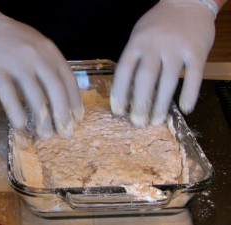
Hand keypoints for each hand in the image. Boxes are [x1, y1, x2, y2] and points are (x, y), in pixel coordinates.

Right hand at [0, 6, 82, 138]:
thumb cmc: (13, 40)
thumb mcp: (38, 46)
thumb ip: (49, 66)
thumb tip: (60, 97)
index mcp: (50, 52)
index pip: (69, 80)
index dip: (75, 102)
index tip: (77, 119)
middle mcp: (37, 57)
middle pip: (55, 90)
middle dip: (62, 115)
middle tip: (64, 133)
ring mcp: (16, 63)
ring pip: (34, 96)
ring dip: (41, 119)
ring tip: (45, 135)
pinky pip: (9, 94)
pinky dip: (16, 111)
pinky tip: (20, 124)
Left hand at [110, 0, 215, 126]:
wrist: (188, 2)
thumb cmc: (159, 23)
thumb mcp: (139, 35)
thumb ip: (134, 59)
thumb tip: (127, 91)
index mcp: (136, 43)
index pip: (124, 71)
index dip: (119, 93)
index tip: (118, 112)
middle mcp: (154, 45)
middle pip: (144, 79)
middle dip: (140, 103)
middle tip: (138, 122)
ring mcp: (176, 47)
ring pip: (168, 80)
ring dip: (161, 103)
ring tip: (156, 120)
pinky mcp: (197, 50)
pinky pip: (193, 75)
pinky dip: (190, 93)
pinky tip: (185, 108)